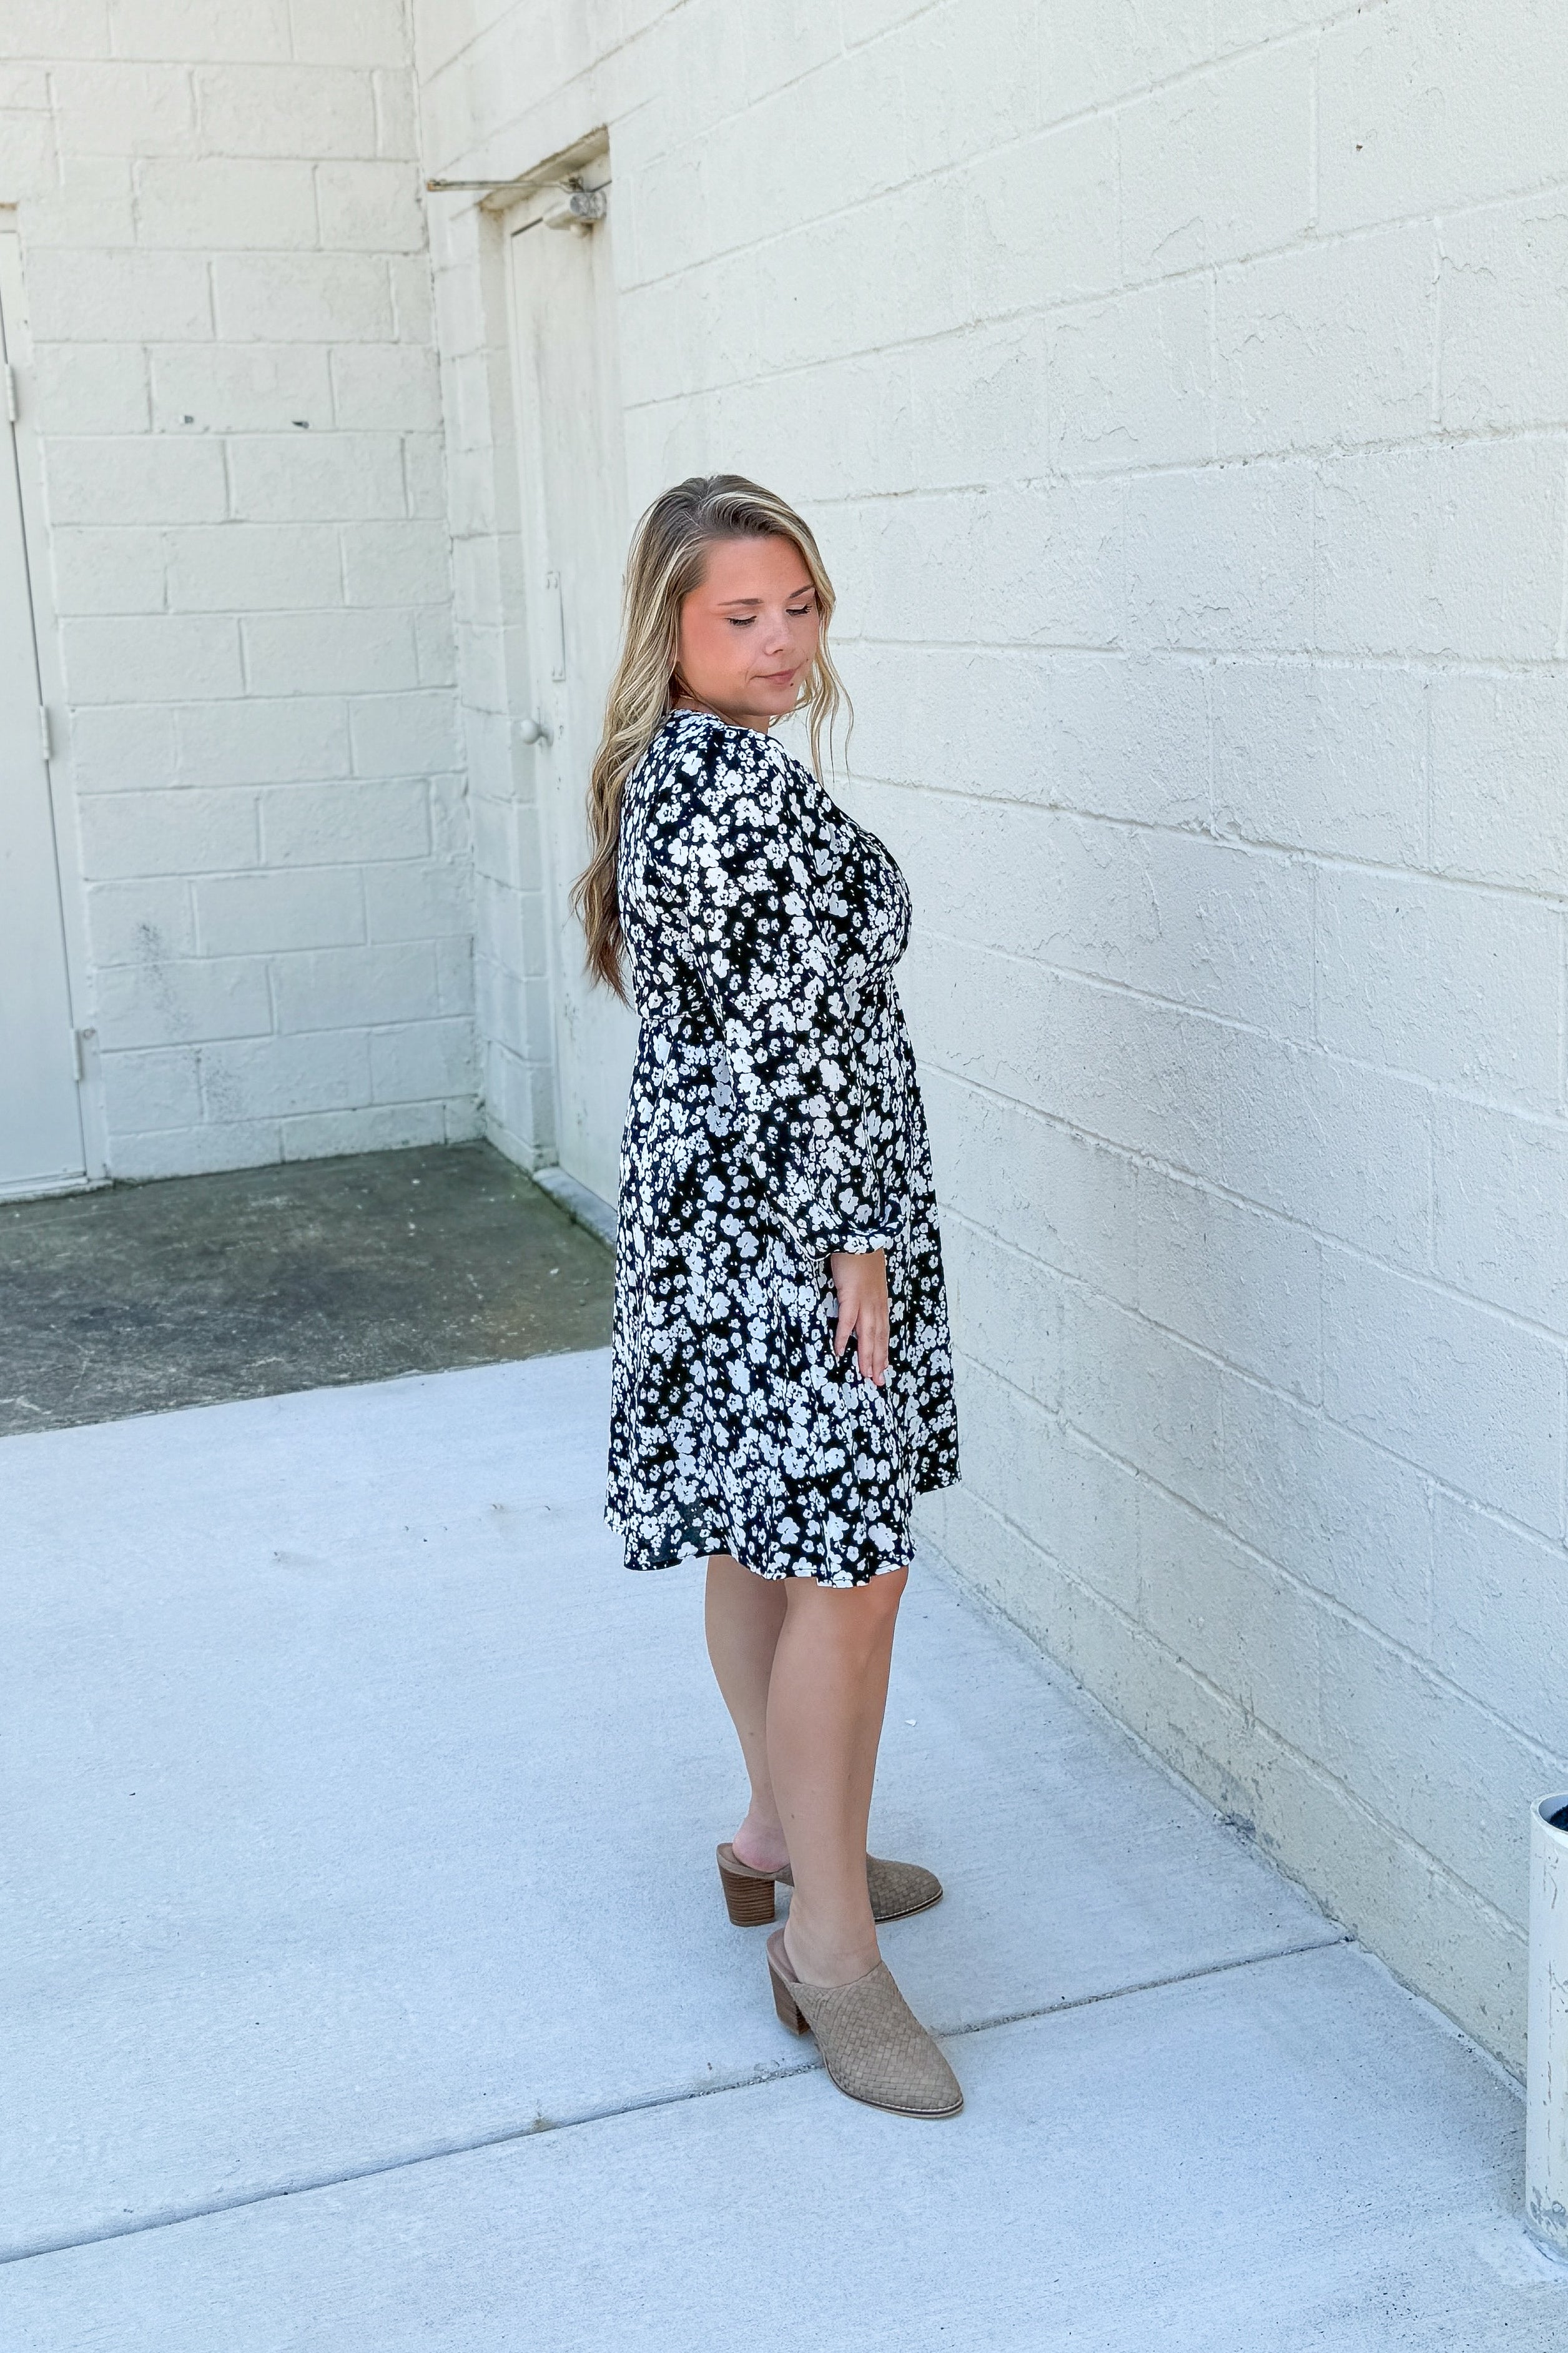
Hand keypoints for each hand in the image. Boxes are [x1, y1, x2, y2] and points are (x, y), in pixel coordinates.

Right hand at [829, 1249, 888, 1385]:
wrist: (858, 1235)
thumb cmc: (861, 1253)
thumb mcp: (869, 1275)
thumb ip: (867, 1290)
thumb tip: (862, 1300)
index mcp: (880, 1299)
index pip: (884, 1331)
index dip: (884, 1350)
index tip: (884, 1368)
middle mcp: (876, 1303)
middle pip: (878, 1337)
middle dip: (878, 1360)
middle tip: (878, 1381)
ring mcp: (865, 1300)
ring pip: (867, 1334)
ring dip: (866, 1355)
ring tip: (865, 1374)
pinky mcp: (851, 1295)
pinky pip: (847, 1321)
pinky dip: (844, 1337)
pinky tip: (840, 1351)